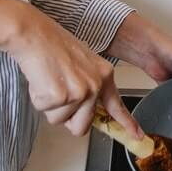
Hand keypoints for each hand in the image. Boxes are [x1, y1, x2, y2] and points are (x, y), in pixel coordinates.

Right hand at [4, 4, 142, 138]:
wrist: (34, 34)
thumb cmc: (52, 46)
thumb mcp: (82, 63)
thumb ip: (88, 86)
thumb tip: (84, 110)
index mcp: (104, 75)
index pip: (116, 106)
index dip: (126, 124)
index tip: (136, 135)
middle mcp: (96, 85)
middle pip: (81, 126)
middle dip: (66, 117)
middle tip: (58, 93)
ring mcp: (80, 91)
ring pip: (60, 121)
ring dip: (50, 107)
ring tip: (48, 81)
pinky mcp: (61, 96)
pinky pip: (46, 112)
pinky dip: (38, 100)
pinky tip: (41, 80)